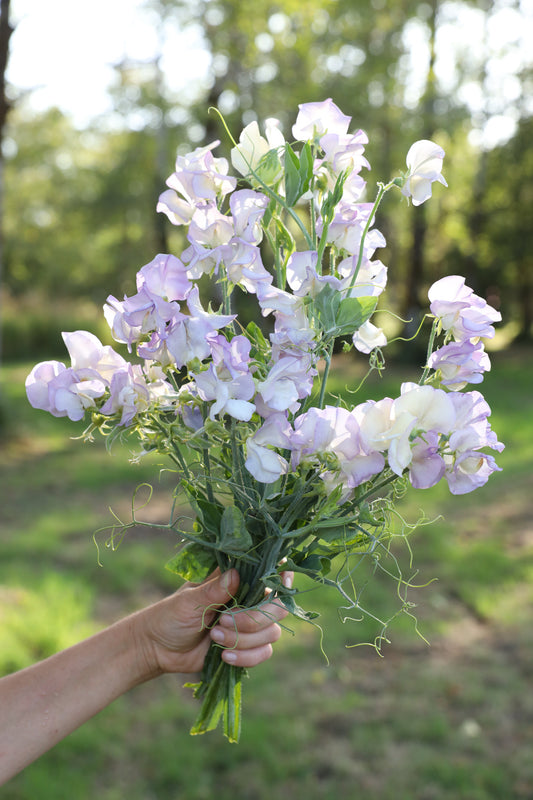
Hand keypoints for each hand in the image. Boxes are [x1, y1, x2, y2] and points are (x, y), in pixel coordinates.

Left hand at [133, 569, 292, 676]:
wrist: (157, 649)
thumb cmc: (170, 616)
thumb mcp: (189, 601)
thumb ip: (214, 591)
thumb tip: (236, 574)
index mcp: (236, 580)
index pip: (269, 573)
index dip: (281, 577)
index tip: (281, 582)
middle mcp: (249, 601)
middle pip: (277, 607)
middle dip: (254, 619)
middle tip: (223, 622)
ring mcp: (250, 626)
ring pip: (271, 633)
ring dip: (244, 640)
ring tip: (215, 638)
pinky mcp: (247, 648)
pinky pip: (263, 653)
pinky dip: (246, 657)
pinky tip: (224, 656)